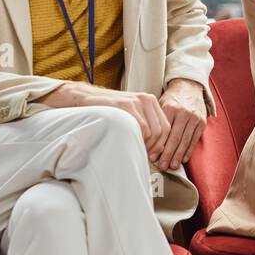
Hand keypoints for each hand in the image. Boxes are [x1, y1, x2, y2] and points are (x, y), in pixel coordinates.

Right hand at [39, 82, 169, 157]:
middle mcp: (146, 99)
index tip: (153, 155)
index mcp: (150, 101)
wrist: (88, 98)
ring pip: (152, 131)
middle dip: (155, 147)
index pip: (166, 127)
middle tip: (145, 156)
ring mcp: (136, 101)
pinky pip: (140, 127)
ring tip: (135, 150)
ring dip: (145, 145)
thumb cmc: (110, 111)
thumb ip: (145, 125)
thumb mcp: (132, 114)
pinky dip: (137, 139)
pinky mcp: (125, 105)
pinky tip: (129, 143)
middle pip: (161, 131)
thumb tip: (158, 149)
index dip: (162, 144)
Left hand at [154, 79, 207, 170]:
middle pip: (174, 138)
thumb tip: (144, 140)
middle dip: (168, 155)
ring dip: (178, 156)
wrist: (189, 87)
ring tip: (172, 166)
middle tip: (162, 166)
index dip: (157, 146)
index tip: (152, 157)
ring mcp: (194, 117)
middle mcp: (183, 112)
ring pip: (185, 140)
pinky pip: (195, 139)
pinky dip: (189, 150)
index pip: (163, 132)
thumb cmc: (171, 99)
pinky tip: (183, 159)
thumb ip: (155, 120)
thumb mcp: (160, 104)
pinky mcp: (202, 121)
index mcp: (170, 108)